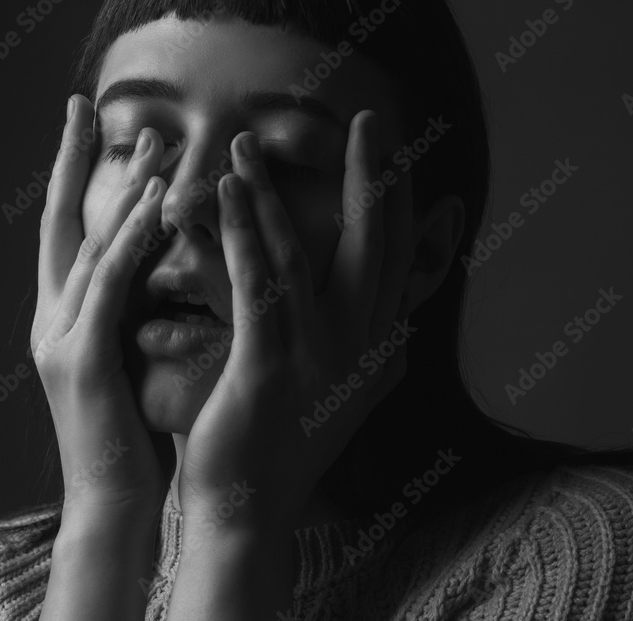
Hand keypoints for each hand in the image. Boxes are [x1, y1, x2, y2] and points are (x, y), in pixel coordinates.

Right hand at [32, 94, 173, 524]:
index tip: (86, 124)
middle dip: (72, 161)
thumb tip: (160, 264)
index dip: (72, 176)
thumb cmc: (131, 433)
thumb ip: (131, 310)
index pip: (69, 232)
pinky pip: (107, 290)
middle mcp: (51, 319)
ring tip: (148, 141)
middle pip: (61, 224)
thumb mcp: (129, 358)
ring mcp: (59, 339)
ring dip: (117, 191)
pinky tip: (151, 205)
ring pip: (87, 249)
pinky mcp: (82, 363)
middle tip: (89, 104)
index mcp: (65, 317)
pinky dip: (128, 242)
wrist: (113, 505)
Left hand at [176, 110, 414, 533]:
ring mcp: (321, 360)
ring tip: (249, 143)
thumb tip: (406, 328)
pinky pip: (260, 285)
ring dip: (274, 193)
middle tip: (367, 118)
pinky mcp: (271, 369)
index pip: (398, 259)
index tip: (396, 150)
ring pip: (304, 255)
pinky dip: (244, 231)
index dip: (400, 200)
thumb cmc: (284, 447)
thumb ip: (373, 354)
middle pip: (375, 245)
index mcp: (379, 350)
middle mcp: (363, 350)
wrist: (249, 513)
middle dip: (372, 176)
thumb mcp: (344, 395)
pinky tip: (226, 191)